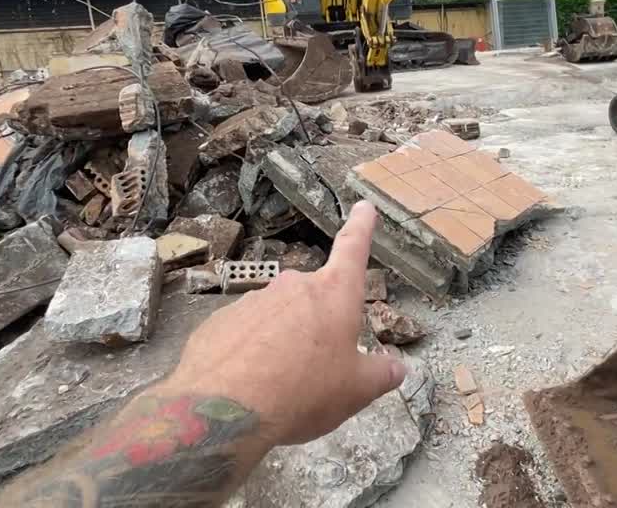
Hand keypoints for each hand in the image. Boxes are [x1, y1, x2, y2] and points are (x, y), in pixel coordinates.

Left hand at [160, 201, 406, 446]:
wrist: (224, 409)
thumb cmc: (304, 392)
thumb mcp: (355, 391)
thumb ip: (379, 375)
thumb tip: (397, 367)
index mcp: (334, 294)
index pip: (352, 249)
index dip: (361, 228)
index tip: (363, 207)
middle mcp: (293, 287)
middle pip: (314, 298)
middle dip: (318, 326)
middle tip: (318, 368)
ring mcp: (253, 301)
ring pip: (278, 318)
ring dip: (283, 342)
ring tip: (281, 385)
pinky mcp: (219, 322)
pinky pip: (245, 335)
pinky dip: (251, 354)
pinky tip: (249, 385)